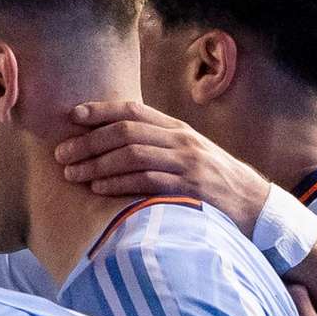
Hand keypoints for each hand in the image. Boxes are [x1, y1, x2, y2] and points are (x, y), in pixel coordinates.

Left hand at [52, 100, 273, 230]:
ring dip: (97, 164)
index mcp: (178, 129)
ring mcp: (187, 165)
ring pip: (133, 155)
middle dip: (89, 142)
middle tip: (62, 154)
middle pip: (127, 132)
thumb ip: (157, 145)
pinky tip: (98, 189)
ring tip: (72, 173)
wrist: (255, 205)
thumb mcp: (187, 154)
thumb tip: (112, 144)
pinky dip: (119, 184)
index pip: (134, 111)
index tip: (73, 115)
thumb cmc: (212, 182)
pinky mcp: (190, 189)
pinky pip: (148, 182)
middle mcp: (182, 142)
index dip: (101, 110)